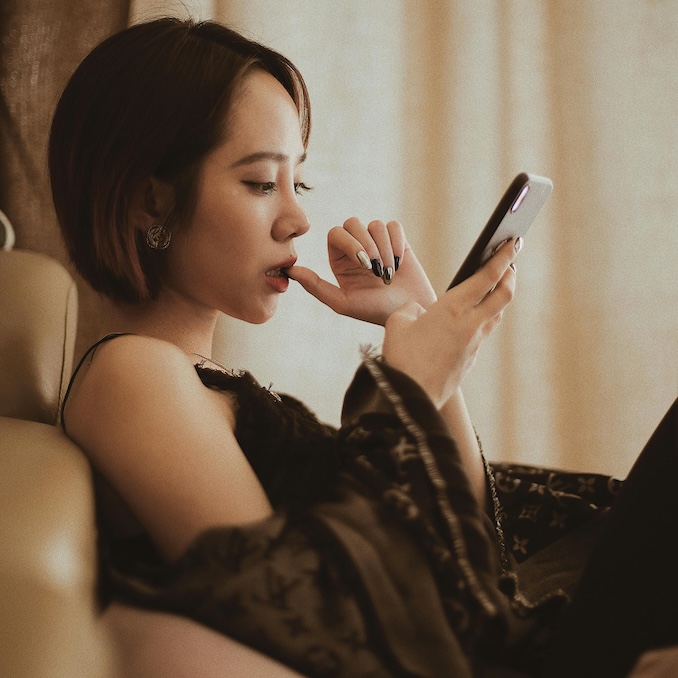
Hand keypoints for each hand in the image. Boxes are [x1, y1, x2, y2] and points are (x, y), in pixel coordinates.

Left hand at [287, 217, 435, 324]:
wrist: (408, 313)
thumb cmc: (375, 311)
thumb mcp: (343, 303)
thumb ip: (316, 286)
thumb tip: (290, 270)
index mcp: (339, 259)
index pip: (335, 233)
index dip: (349, 243)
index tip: (364, 264)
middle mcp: (356, 247)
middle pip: (353, 223)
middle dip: (367, 244)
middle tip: (377, 270)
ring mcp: (377, 242)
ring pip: (375, 225)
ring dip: (384, 250)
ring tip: (389, 273)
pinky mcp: (397, 240)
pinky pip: (393, 226)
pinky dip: (397, 244)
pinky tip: (399, 264)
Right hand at [382, 239, 520, 406]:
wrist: (411, 397)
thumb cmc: (401, 359)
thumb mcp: (397, 323)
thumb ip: (411, 310)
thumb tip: (419, 312)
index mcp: (454, 308)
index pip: (488, 275)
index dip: (504, 256)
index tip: (514, 242)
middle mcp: (471, 324)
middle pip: (505, 294)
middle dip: (510, 275)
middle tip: (511, 263)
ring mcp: (474, 343)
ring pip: (496, 314)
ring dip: (499, 297)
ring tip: (495, 287)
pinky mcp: (470, 359)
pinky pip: (482, 332)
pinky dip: (484, 319)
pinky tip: (472, 319)